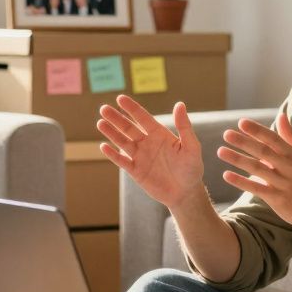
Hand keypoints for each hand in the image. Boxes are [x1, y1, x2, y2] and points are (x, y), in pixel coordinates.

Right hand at [97, 95, 204, 209]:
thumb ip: (184, 127)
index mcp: (160, 134)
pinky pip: (122, 161)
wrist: (186, 193)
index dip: (131, 108)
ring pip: (122, 142)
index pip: (143, 118)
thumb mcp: (192, 147)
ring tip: (100, 123)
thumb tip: (180, 104)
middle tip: (103, 109)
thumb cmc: (192, 169)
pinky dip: (112, 154)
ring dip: (111, 133)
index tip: (120, 98)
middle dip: (116, 118)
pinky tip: (103, 146)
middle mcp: (147, 143)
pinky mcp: (136, 171)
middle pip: (128, 128)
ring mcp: (140, 157)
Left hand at [217, 112, 291, 230]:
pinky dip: (241, 182)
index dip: (257, 130)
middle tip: (226, 134)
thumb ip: (289, 136)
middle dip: (244, 142)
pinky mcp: (278, 199)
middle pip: (263, 151)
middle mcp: (288, 167)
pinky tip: (226, 175)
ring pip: (257, 169)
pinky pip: (256, 189)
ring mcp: (283, 183)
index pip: (273, 139)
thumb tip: (281, 115)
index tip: (241, 123)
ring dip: (238, 159)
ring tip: (220, 151)